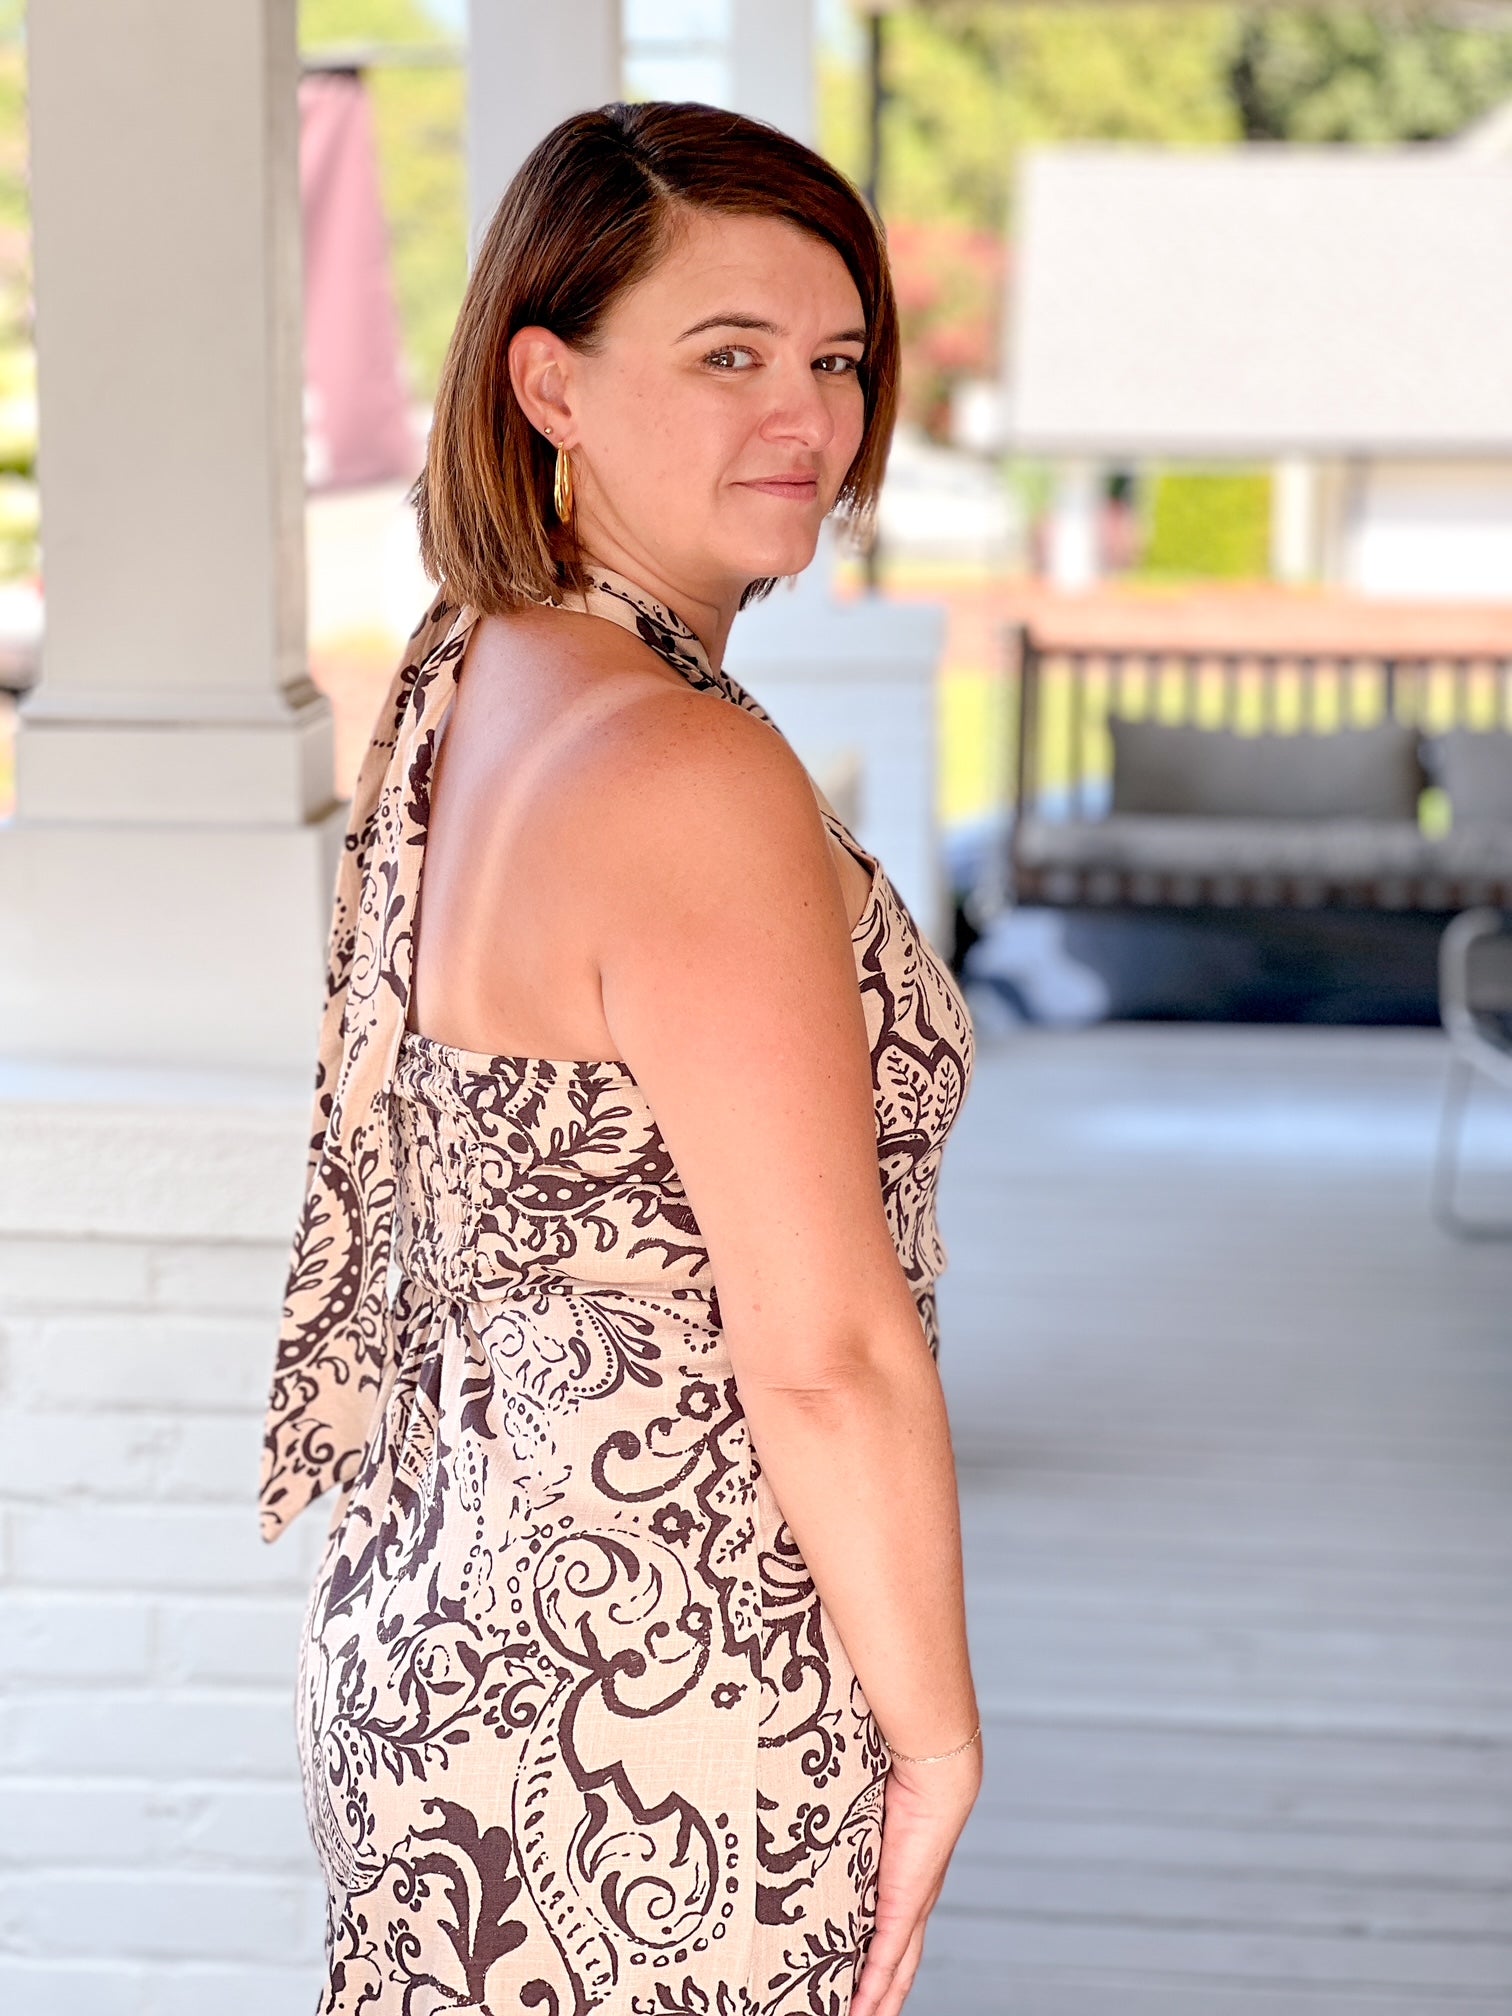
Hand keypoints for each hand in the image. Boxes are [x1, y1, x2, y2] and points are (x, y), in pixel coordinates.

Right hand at [850, 1742, 981, 2015]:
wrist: (933, 1769)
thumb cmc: (901, 1776)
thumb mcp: (866, 1810)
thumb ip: (846, 1820)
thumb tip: (815, 1800)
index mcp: (908, 1883)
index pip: (893, 1937)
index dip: (880, 1967)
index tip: (861, 1988)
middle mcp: (914, 1903)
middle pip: (898, 1966)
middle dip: (879, 1998)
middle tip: (855, 2015)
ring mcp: (911, 1906)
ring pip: (895, 1971)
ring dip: (877, 2002)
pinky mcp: (904, 1903)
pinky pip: (886, 1956)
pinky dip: (874, 1987)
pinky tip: (861, 2009)